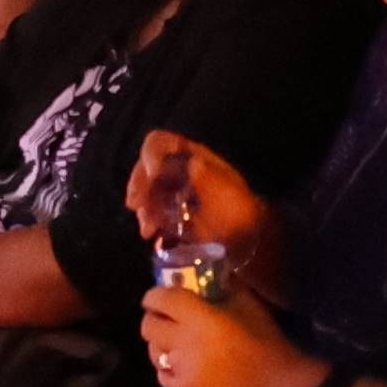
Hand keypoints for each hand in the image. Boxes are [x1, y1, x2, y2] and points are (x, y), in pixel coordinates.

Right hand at [129, 132, 274, 258]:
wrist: (250, 243)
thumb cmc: (240, 212)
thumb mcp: (227, 192)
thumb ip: (207, 176)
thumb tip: (190, 163)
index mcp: (191, 157)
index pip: (160, 143)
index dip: (150, 155)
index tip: (152, 175)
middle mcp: (177, 171)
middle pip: (146, 169)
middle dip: (139, 186)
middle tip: (136, 206)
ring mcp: (172, 195)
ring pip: (146, 194)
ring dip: (142, 210)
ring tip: (148, 231)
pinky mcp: (170, 218)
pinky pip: (151, 216)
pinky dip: (148, 224)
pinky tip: (153, 237)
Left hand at [142, 282, 314, 386]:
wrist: (277, 383)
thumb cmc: (265, 340)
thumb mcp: (248, 303)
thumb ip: (227, 285)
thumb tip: (214, 273)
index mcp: (199, 317)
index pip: (160, 299)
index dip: (154, 295)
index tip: (158, 294)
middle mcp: (184, 342)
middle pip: (148, 326)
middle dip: (153, 317)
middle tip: (164, 316)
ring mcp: (182, 368)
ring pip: (152, 352)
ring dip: (159, 343)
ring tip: (171, 340)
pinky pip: (162, 376)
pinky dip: (166, 367)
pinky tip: (179, 363)